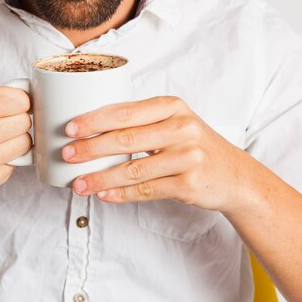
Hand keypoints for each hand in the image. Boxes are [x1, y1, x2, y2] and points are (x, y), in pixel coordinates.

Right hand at [0, 87, 31, 196]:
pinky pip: (16, 164)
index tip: (12, 106)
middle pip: (24, 122)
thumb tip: (33, 98)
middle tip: (1, 124)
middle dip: (17, 121)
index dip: (19, 102)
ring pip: (25, 144)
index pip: (20, 101)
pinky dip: (7, 159)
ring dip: (15, 140)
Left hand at [61, 96, 256, 212]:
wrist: (235, 176)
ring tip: (79, 184)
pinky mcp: (189, 184)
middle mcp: (182, 128)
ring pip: (132, 169)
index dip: (94, 120)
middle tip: (66, 155)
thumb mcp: (175, 123)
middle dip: (90, 148)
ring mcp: (187, 157)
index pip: (125, 112)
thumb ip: (142, 121)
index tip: (69, 128)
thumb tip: (92, 129)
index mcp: (172, 107)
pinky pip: (146, 190)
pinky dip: (121, 194)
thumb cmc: (196, 146)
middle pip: (125, 139)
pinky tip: (103, 194)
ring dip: (100, 177)